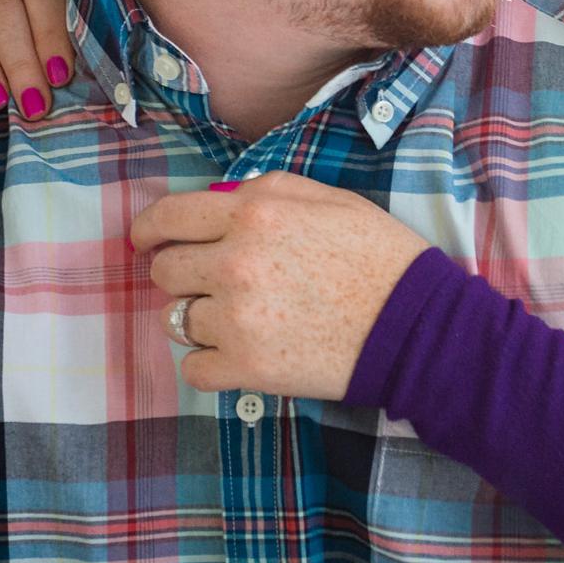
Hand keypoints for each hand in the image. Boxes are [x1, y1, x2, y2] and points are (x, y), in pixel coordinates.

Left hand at [130, 172, 434, 401]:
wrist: (417, 324)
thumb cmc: (379, 256)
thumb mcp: (326, 197)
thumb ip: (263, 193)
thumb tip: (216, 201)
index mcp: (252, 212)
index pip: (168, 217)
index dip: (149, 230)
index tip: (145, 242)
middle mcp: (235, 262)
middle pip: (165, 271)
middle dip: (182, 275)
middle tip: (211, 285)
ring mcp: (237, 319)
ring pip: (176, 321)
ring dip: (201, 320)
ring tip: (242, 321)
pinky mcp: (247, 369)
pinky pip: (194, 369)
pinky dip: (212, 364)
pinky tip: (243, 354)